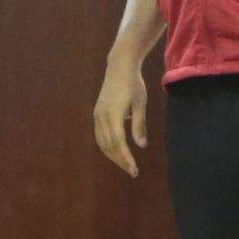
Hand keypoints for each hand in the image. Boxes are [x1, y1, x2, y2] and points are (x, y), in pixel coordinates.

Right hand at [93, 59, 147, 176]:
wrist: (119, 67)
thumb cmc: (133, 84)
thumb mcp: (140, 104)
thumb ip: (139, 125)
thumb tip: (141, 145)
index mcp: (114, 114)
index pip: (119, 142)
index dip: (126, 157)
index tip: (134, 169)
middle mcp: (102, 116)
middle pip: (109, 145)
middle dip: (120, 160)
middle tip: (132, 171)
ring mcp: (97, 115)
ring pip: (102, 142)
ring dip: (113, 155)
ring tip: (125, 164)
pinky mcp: (97, 114)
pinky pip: (100, 135)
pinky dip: (107, 146)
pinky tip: (116, 151)